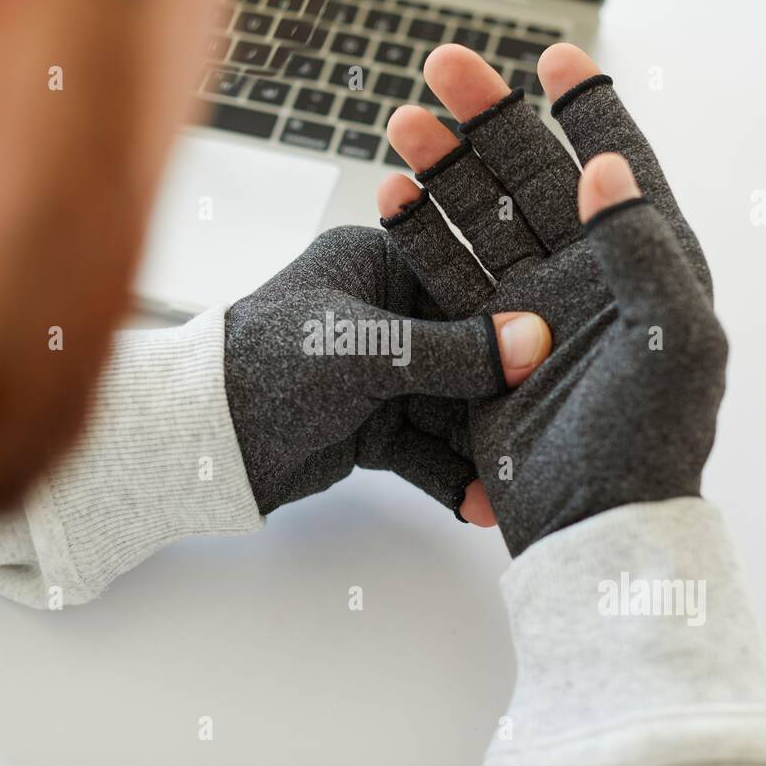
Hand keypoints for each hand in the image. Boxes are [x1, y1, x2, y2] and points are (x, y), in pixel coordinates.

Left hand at [224, 225, 550, 517]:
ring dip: (482, 443)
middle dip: (504, 390)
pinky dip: (451, 475)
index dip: (514, 314)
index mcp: (377, 262)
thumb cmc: (266, 366)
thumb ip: (452, 351)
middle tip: (552, 417)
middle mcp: (383, 312)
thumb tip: (533, 341)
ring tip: (525, 474)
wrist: (200, 443)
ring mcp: (380, 373)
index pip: (464, 282)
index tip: (564, 337)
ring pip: (451, 407)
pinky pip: (426, 449)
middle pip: (467, 350)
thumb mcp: (366, 351)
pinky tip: (483, 503)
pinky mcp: (373, 426)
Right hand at [378, 43, 726, 553]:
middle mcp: (588, 278)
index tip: (556, 57)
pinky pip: (447, 275)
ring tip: (404, 121)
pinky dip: (419, 233)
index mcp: (647, 267)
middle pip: (535, 178)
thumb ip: (643, 248)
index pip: (619, 168)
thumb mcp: (673, 341)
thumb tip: (609, 169)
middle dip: (492, 118)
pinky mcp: (483, 342)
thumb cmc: (648, 442)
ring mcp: (531, 308)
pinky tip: (391, 195)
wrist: (592, 527)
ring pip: (483, 218)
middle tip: (445, 64)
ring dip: (445, 168)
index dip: (592, 109)